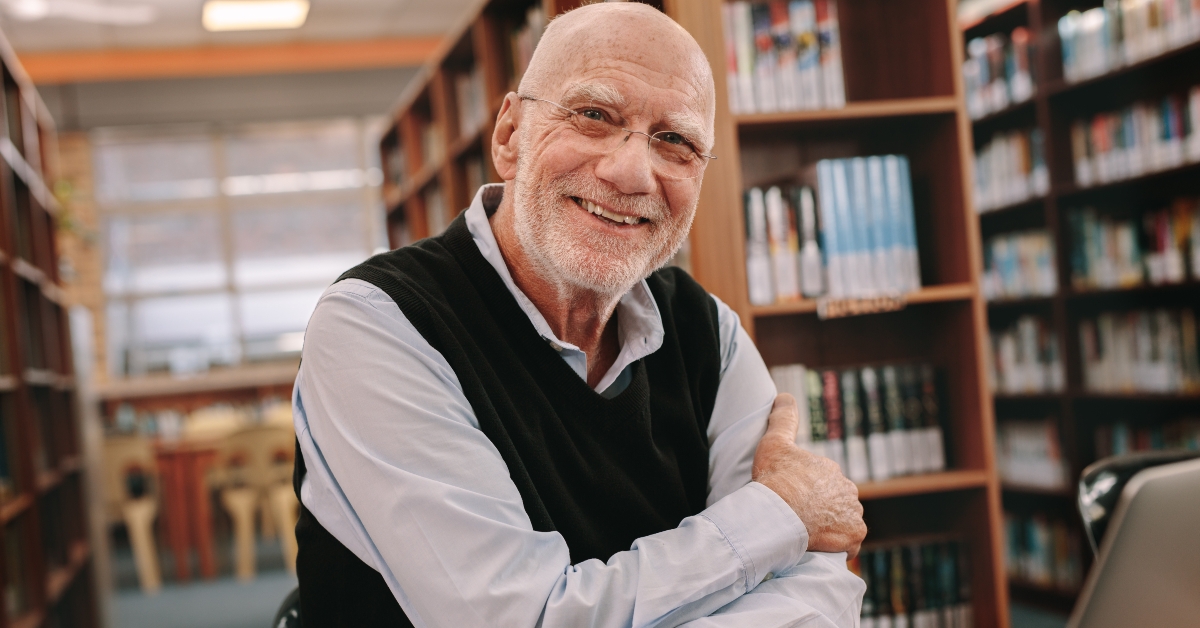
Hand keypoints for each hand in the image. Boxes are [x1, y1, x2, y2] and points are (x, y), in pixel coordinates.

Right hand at [752, 394, 866, 556]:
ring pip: (843, 521)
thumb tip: (784, 395)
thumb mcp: (774, 442)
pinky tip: (822, 546)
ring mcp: (853, 513)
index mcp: (830, 469)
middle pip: (835, 502)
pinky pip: (849, 543)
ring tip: (807, 534)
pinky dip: (839, 545)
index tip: (791, 499)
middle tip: (798, 518)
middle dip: (821, 509)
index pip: (822, 482)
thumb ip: (783, 418)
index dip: (806, 491)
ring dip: (831, 527)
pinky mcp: (854, 536)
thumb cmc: (774, 479)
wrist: (778, 513)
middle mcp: (847, 489)